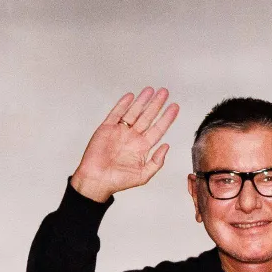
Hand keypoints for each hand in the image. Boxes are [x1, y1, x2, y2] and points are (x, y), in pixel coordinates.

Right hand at [70, 87, 179, 201]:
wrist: (96, 180)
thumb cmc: (118, 181)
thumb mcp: (143, 175)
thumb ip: (156, 162)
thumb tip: (167, 146)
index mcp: (142, 148)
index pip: (158, 129)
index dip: (167, 118)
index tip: (175, 107)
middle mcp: (133, 137)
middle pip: (148, 117)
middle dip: (156, 104)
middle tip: (164, 92)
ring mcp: (120, 131)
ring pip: (134, 112)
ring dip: (142, 101)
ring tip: (151, 90)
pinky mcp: (107, 128)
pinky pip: (116, 113)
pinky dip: (123, 104)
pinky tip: (131, 96)